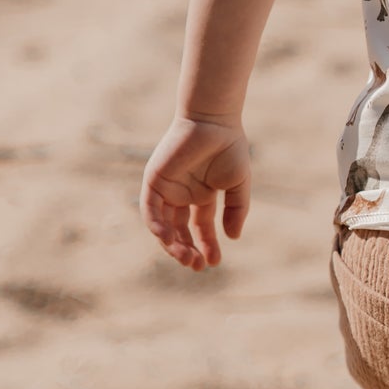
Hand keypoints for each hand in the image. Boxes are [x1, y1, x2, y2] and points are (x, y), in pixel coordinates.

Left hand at [140, 115, 250, 271]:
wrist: (214, 122)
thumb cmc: (229, 147)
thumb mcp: (238, 185)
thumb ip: (236, 211)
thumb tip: (233, 237)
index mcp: (201, 195)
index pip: (200, 228)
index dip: (207, 245)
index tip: (215, 262)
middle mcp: (182, 195)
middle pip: (180, 231)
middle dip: (188, 250)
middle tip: (198, 266)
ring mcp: (167, 189)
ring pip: (163, 226)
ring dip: (172, 244)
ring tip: (186, 258)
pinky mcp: (154, 182)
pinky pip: (150, 210)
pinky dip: (157, 226)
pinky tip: (168, 239)